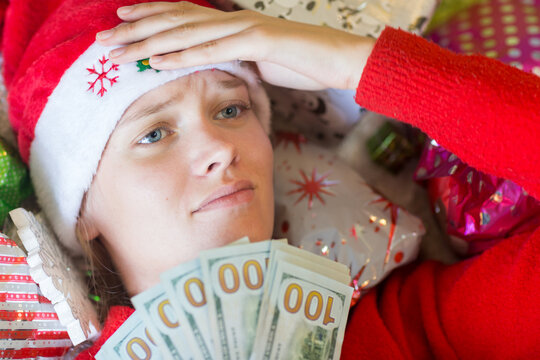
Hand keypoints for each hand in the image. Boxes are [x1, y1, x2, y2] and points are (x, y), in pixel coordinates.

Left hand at [96, 1, 375, 89]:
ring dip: (148, 41)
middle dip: (135, 29)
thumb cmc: (304, 62)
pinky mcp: (256, 41)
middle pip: (175, 21)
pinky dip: (182, 54)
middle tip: (102, 37)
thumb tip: (224, 68)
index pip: (183, 18)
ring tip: (117, 50)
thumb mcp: (264, 62)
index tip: (121, 22)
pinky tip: (156, 58)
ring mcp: (243, 27)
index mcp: (232, 24)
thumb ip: (239, 61)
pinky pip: (212, 48)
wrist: (339, 59)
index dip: (150, 17)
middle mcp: (232, 19)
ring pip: (186, 32)